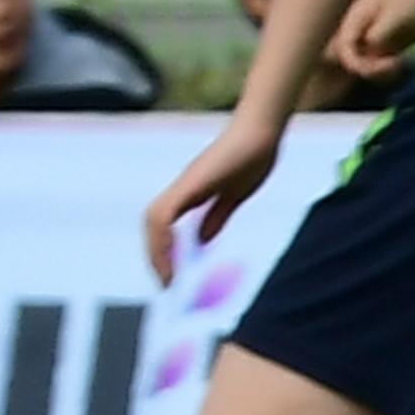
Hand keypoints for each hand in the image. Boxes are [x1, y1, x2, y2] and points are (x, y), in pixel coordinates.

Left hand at [140, 116, 282, 283]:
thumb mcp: (232, 196)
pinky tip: (172, 255)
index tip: (170, 275)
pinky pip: (165, 214)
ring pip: (154, 219)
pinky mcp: (191, 184)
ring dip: (156, 250)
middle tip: (165, 282)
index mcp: (191, 192)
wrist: (261, 132)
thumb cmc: (252, 157)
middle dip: (155, 254)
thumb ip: (216, 216)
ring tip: (166, 276)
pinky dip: (163, 236)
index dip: (162, 248)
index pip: (163, 223)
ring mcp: (185, 184)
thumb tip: (201, 240)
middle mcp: (182, 189)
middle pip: (152, 222)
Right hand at [333, 0, 414, 80]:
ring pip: (367, 65)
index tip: (383, 66)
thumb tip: (367, 52)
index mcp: (357, 16)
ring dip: (381, 73)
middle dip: (371, 69)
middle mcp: (362, 28)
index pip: (344, 48)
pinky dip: (390, 70)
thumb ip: (378, 35)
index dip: (358, 63)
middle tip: (396, 66)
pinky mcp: (390, 46)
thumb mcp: (397, 16)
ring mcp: (375, 38)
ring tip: (402, 66)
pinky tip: (405, 64)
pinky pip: (381, 65)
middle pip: (354, 59)